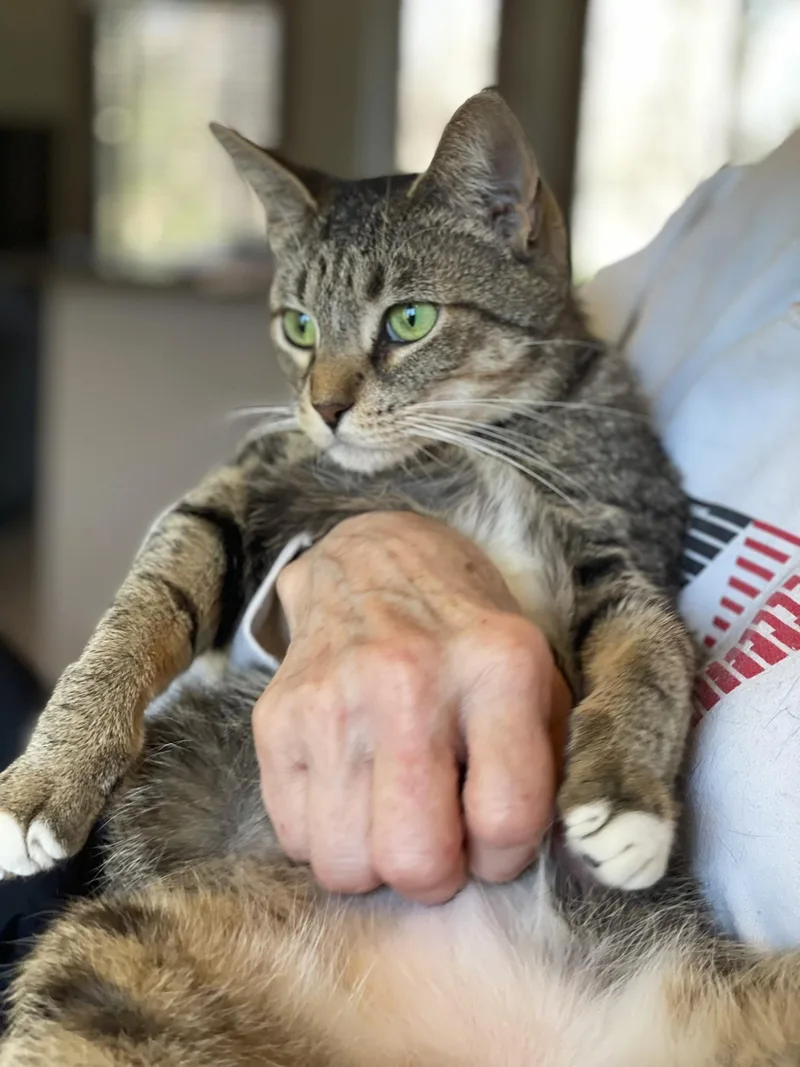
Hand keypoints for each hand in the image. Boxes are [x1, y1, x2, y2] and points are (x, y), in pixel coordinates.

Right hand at [252, 512, 571, 903]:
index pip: (507, 818)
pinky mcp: (274, 717)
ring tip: (390, 813)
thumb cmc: (466, 637)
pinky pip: (295, 838)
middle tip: (438, 842)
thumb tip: (540, 858)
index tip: (493, 837)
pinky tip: (351, 788)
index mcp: (496, 668)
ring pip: (344, 864)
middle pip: (416, 859)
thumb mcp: (537, 677)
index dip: (505, 856)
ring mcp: (332, 699)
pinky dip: (327, 835)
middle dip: (433, 878)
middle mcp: (409, 680)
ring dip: (374, 862)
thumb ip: (548, 762)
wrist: (374, 563)